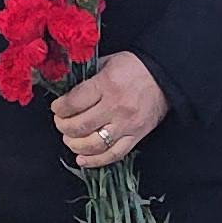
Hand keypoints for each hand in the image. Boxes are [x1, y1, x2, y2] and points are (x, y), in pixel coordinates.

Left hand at [51, 51, 169, 169]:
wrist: (164, 76)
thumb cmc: (134, 68)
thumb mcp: (108, 62)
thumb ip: (86, 76)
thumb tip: (65, 90)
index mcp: (107, 85)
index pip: (74, 102)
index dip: (60, 108)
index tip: (57, 108)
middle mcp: (116, 107)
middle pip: (80, 126)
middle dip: (63, 127)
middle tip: (60, 123)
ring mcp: (127, 125)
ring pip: (94, 144)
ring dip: (75, 145)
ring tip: (69, 139)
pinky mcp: (136, 137)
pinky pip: (114, 154)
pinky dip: (95, 160)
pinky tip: (82, 158)